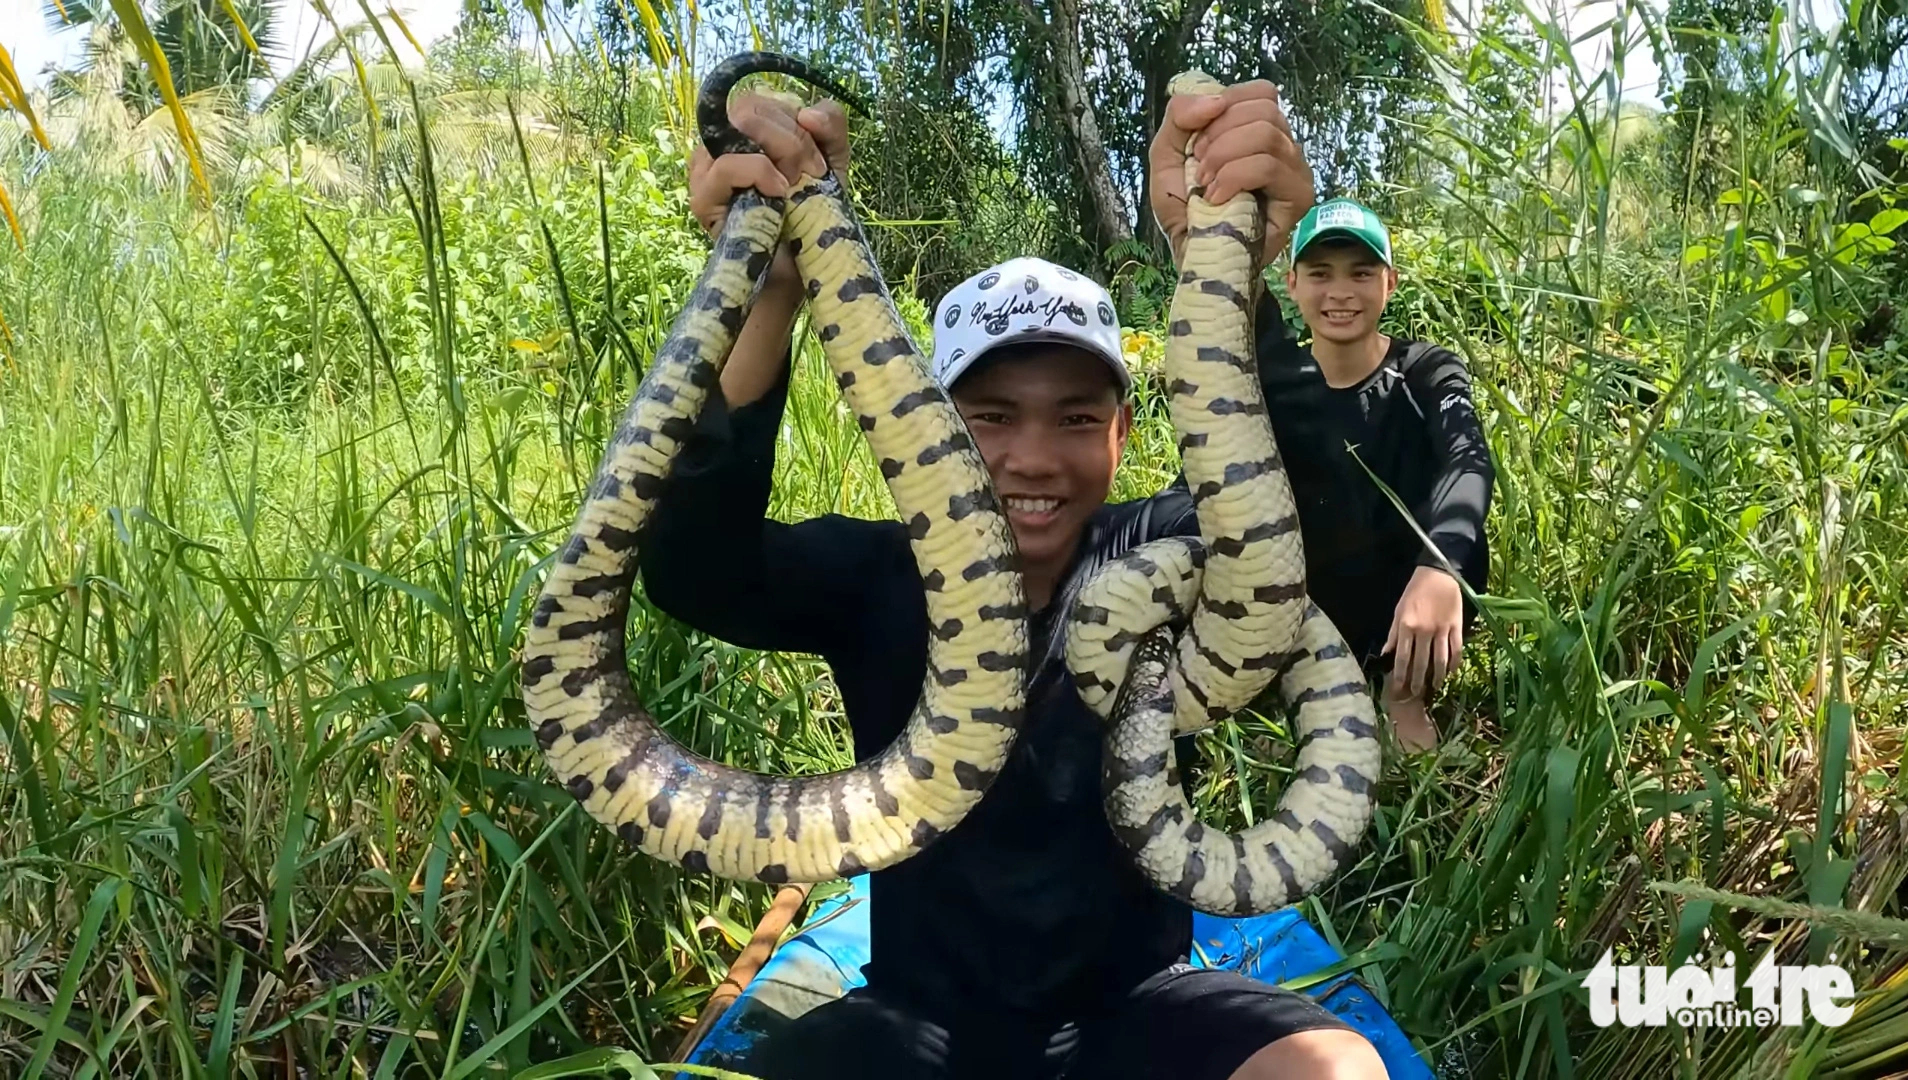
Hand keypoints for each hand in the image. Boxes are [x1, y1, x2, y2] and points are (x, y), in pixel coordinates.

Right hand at [688, 93, 849, 294]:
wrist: (800, 271)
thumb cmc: (811, 215)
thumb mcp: (832, 162)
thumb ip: (831, 125)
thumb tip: (807, 112)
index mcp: (745, 131)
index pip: (764, 99)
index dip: (796, 120)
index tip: (818, 158)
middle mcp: (720, 144)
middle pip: (752, 106)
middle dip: (793, 137)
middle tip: (812, 174)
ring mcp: (705, 169)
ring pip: (739, 125)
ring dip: (782, 150)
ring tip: (797, 185)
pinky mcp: (702, 199)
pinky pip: (725, 166)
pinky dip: (757, 172)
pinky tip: (779, 191)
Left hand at [1147, 80, 1315, 266]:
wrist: (1191, 255)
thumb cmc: (1184, 208)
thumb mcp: (1166, 153)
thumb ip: (1180, 116)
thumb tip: (1215, 99)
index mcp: (1259, 129)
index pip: (1261, 92)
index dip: (1226, 107)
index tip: (1198, 143)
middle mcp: (1284, 145)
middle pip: (1264, 108)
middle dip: (1219, 135)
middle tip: (1200, 169)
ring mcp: (1296, 170)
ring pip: (1267, 134)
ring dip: (1223, 158)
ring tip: (1206, 187)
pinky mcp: (1299, 196)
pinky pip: (1270, 166)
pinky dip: (1234, 177)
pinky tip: (1216, 198)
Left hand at [1381, 566, 1463, 703]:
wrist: (1438, 574)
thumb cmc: (1414, 592)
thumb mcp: (1398, 611)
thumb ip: (1393, 634)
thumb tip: (1385, 654)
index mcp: (1407, 626)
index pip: (1402, 658)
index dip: (1400, 675)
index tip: (1398, 689)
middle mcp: (1424, 631)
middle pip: (1421, 663)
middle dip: (1417, 681)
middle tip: (1415, 694)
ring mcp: (1442, 630)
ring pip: (1440, 660)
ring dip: (1437, 677)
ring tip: (1434, 688)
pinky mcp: (1457, 627)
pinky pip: (1456, 650)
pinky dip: (1454, 664)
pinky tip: (1450, 673)